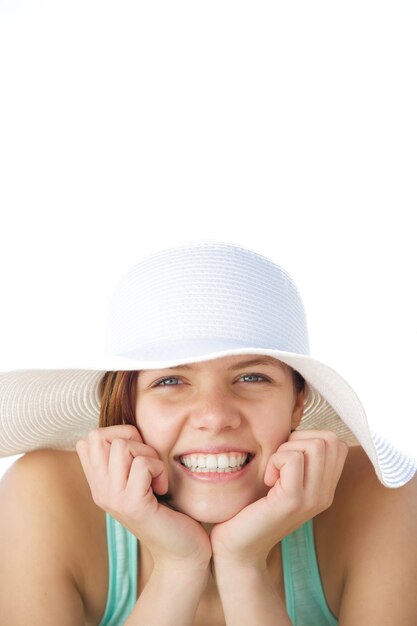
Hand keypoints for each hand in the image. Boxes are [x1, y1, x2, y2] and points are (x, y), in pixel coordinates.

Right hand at [76, 425, 211, 570]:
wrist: (182, 552)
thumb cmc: (168, 510)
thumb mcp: (140, 479)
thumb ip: (126, 458)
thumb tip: (125, 427)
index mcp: (99, 483)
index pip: (89, 439)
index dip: (117, 434)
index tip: (137, 455)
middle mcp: (100, 491)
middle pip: (99, 436)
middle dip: (131, 438)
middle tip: (148, 462)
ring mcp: (113, 499)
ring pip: (121, 446)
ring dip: (148, 454)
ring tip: (156, 477)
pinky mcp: (133, 505)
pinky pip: (142, 464)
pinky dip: (159, 469)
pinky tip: (163, 488)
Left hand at [210, 430, 348, 567]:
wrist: (237, 547)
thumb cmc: (252, 506)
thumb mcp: (281, 478)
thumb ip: (295, 456)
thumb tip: (294, 421)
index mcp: (325, 487)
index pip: (336, 442)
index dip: (308, 437)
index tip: (287, 456)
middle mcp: (325, 494)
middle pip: (329, 439)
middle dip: (298, 440)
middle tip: (278, 463)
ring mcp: (313, 499)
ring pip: (315, 445)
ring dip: (286, 449)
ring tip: (273, 472)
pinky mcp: (293, 501)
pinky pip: (293, 458)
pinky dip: (276, 460)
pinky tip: (267, 480)